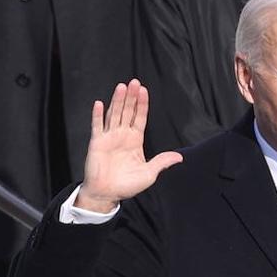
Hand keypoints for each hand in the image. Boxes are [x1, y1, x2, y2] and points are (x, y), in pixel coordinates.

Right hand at [75, 80, 182, 212]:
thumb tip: (180, 157)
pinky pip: (97, 126)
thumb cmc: (127, 185)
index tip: (144, 90)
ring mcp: (109, 138)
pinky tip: (100, 103)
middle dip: (131, 97)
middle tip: (135, 82)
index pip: (140, 118)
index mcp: (135, 141)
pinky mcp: (96, 142)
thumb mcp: (149, 173)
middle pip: (127, 112)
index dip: (142, 105)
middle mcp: (122, 136)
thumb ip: (162, 162)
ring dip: (117, 101)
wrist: (107, 193)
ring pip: (113, 115)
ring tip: (122, 87)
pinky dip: (98, 115)